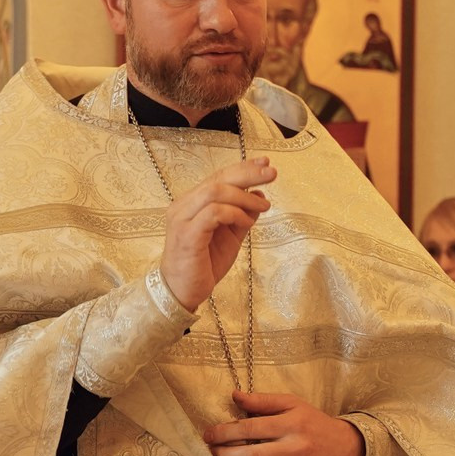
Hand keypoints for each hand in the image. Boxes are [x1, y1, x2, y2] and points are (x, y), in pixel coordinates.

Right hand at [160, 157, 276, 312]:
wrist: (183, 292)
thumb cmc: (204, 264)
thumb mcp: (231, 237)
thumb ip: (243, 216)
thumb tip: (260, 195)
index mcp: (192, 202)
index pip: (218, 177)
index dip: (243, 168)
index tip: (265, 164)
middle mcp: (184, 206)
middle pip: (217, 179)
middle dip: (247, 173)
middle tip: (271, 174)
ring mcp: (182, 219)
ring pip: (214, 192)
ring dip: (244, 196)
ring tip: (263, 207)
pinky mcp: (187, 234)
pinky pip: (213, 213)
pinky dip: (234, 213)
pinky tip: (247, 222)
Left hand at [204, 391, 364, 455]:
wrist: (348, 449)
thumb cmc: (315, 425)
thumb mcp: (293, 405)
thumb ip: (263, 401)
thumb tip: (235, 396)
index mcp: (293, 424)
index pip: (250, 428)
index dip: (224, 432)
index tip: (209, 435)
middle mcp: (297, 449)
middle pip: (251, 455)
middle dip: (225, 455)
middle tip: (216, 453)